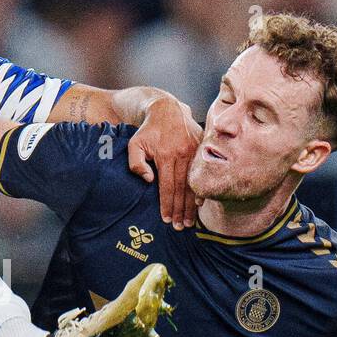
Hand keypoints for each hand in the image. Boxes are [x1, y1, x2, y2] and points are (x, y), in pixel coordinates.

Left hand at [127, 97, 202, 228]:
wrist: (167, 109)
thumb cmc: (147, 131)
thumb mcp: (134, 144)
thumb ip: (136, 163)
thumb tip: (148, 180)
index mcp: (165, 155)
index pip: (167, 186)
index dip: (167, 204)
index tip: (166, 219)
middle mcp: (182, 154)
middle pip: (182, 189)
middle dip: (180, 210)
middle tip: (180, 227)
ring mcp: (194, 151)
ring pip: (193, 183)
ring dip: (191, 205)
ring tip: (189, 221)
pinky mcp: (202, 148)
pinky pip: (201, 173)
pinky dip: (200, 190)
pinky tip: (200, 204)